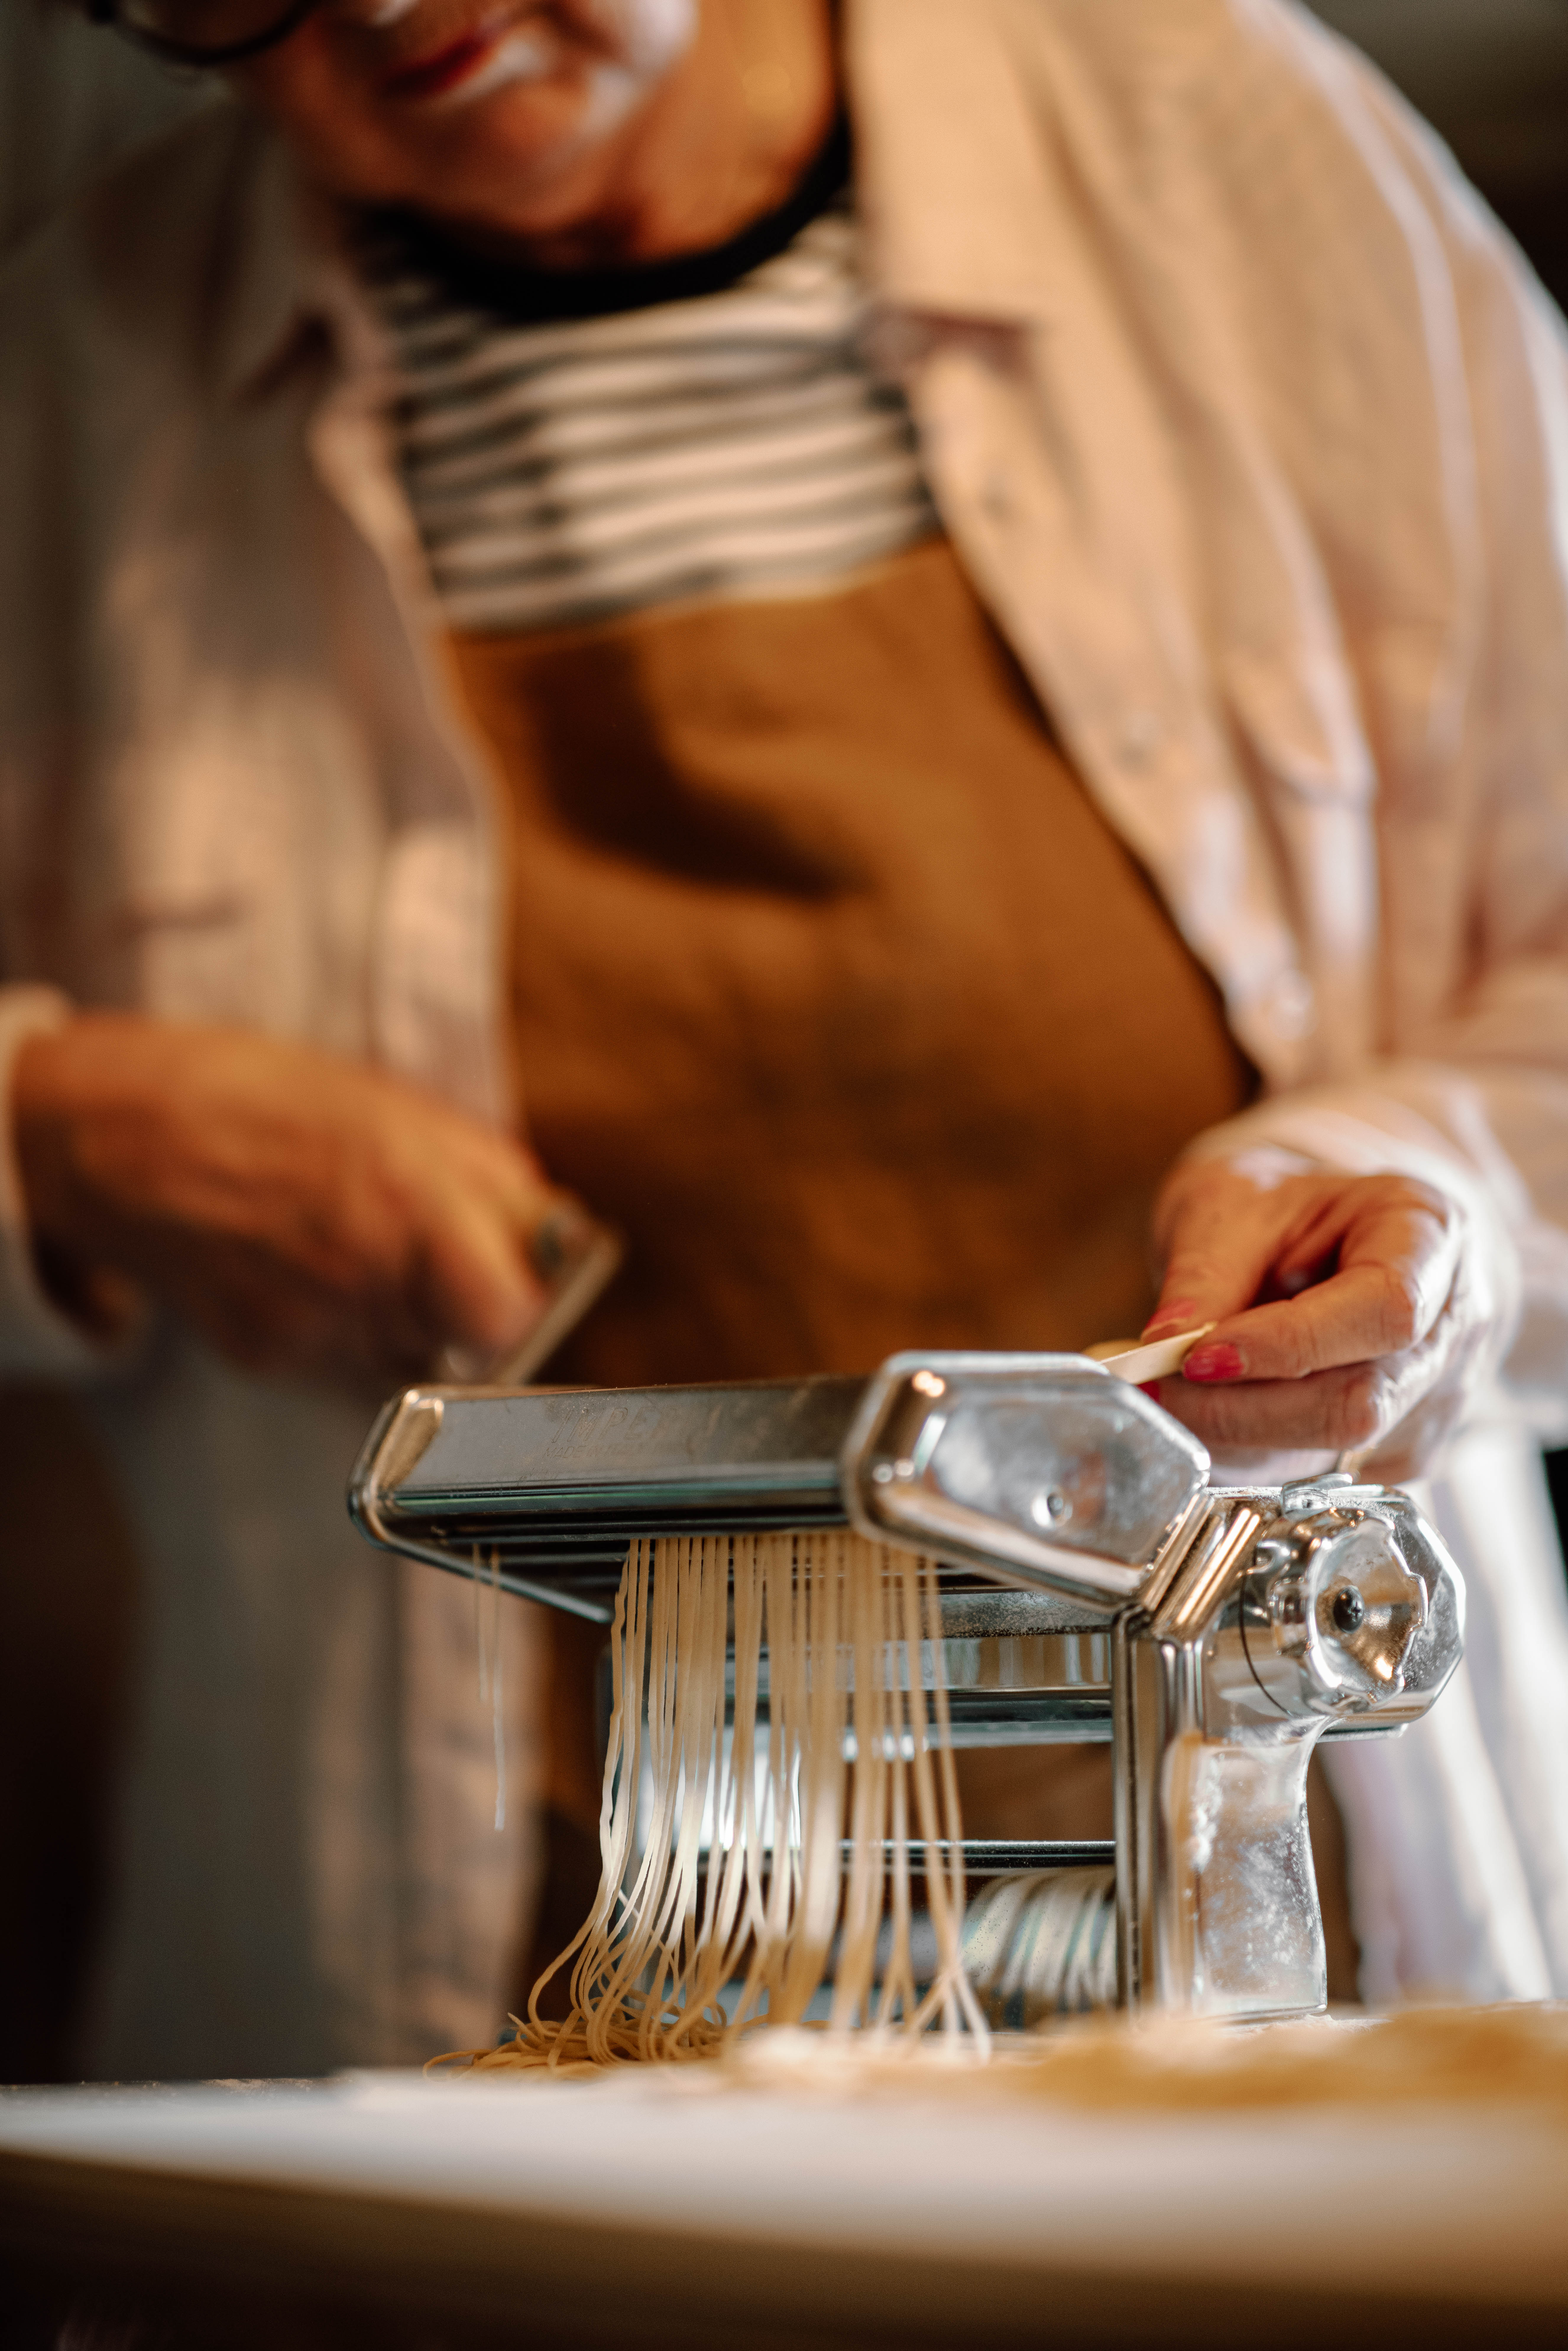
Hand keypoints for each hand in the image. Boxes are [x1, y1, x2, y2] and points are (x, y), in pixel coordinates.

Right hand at [13, 1014, 569, 1386]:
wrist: (129, 1139)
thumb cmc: (271, 1104)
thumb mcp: (404, 1110)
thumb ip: (496, 1183)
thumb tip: (561, 1241)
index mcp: (408, 1200)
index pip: (511, 1316)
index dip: (522, 1301)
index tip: (518, 1276)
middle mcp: (362, 1275)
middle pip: (467, 1344)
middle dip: (468, 1306)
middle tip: (436, 1255)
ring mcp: (309, 1328)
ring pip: (409, 1359)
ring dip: (411, 1320)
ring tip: (362, 1252)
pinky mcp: (267, 1360)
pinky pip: (346, 1366)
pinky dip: (351, 1332)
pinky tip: (315, 1275)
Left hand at [1141, 1150, 1493, 1480]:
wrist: (1337, 1232)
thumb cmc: (1292, 1207)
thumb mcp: (1236, 1201)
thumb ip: (1205, 1270)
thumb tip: (1161, 1346)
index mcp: (1430, 1232)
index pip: (1384, 1311)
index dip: (1287, 1345)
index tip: (1196, 1356)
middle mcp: (1451, 1323)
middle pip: (1359, 1401)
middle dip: (1243, 1408)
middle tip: (1158, 1389)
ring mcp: (1435, 1395)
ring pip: (1336, 1451)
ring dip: (1237, 1437)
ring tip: (1173, 1398)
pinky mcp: (1402, 1447)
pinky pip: (1323, 1472)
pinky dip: (1252, 1454)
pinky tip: (1215, 1413)